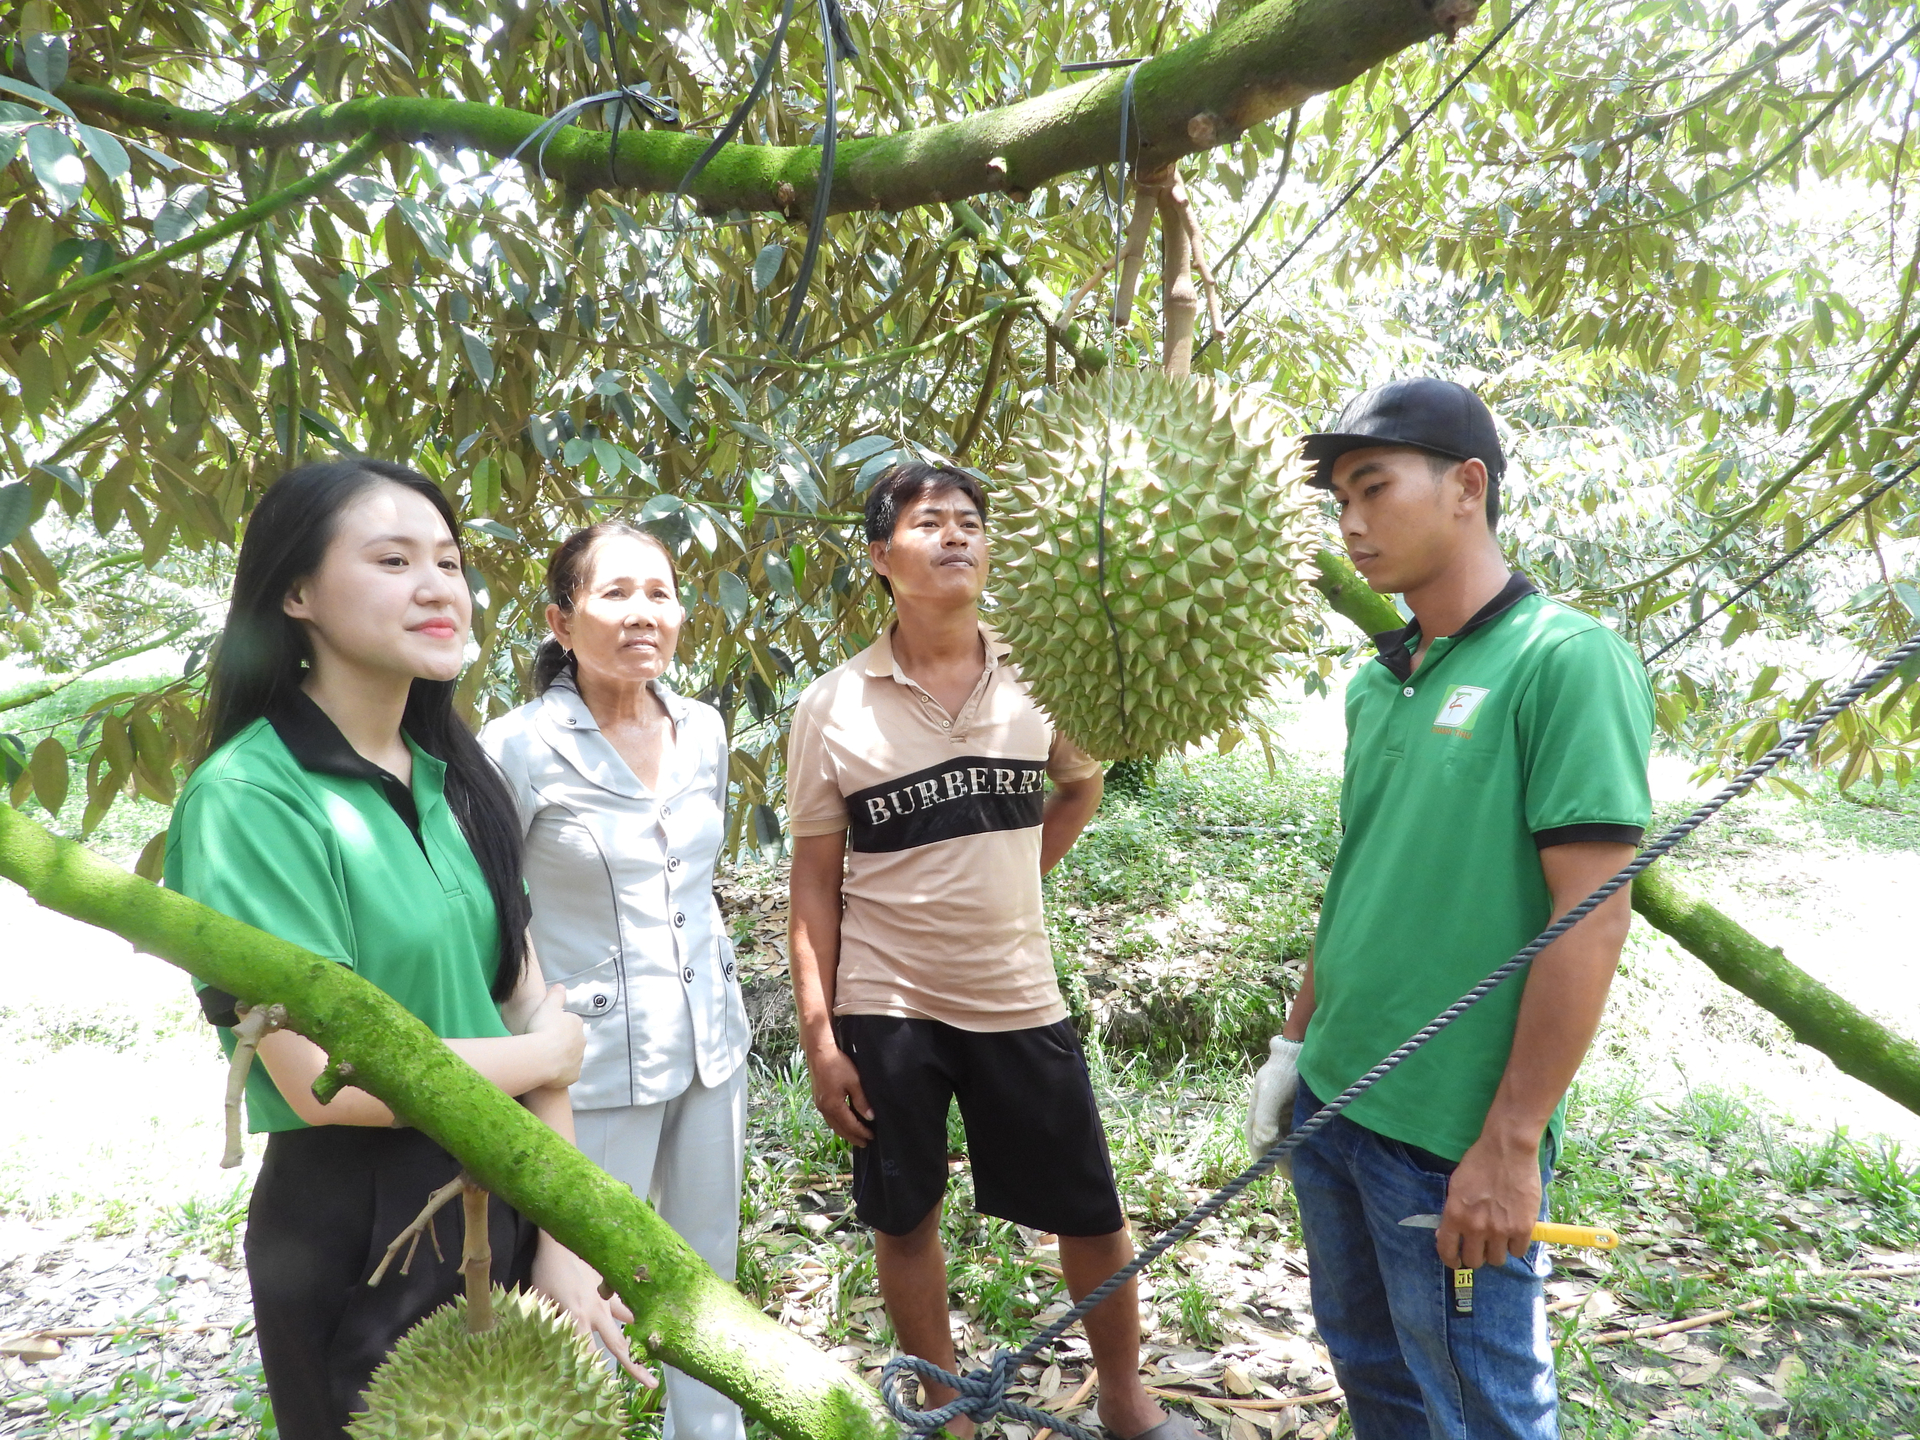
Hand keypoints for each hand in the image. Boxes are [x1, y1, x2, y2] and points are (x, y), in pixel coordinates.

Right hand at [527, 983, 585, 1088]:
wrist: (542, 1057)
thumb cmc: (543, 1028)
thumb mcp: (547, 1005)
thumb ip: (556, 995)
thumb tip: (561, 986)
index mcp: (576, 1023)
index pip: (569, 1022)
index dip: (556, 1025)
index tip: (545, 1028)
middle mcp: (582, 1041)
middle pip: (571, 1040)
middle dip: (561, 1042)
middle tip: (544, 1044)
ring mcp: (579, 1059)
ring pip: (571, 1057)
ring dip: (561, 1057)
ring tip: (545, 1058)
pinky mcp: (574, 1075)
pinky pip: (568, 1072)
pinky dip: (561, 1072)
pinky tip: (549, 1071)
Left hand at [531, 1235, 655, 1383]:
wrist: (563, 1238)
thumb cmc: (547, 1269)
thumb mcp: (538, 1297)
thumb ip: (545, 1319)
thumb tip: (541, 1341)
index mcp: (576, 1317)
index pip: (589, 1353)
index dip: (596, 1373)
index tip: (607, 1390)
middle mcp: (597, 1311)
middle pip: (619, 1345)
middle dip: (635, 1366)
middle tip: (652, 1384)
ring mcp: (608, 1297)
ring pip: (629, 1320)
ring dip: (638, 1333)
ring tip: (653, 1344)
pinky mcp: (612, 1284)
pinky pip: (625, 1300)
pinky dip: (631, 1308)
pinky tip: (640, 1311)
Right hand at [806, 1044, 873, 1146]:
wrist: (819, 1053)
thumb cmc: (837, 1064)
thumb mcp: (854, 1082)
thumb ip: (862, 1101)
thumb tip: (870, 1117)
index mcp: (834, 1106)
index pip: (850, 1125)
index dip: (861, 1132)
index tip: (871, 1137)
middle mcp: (824, 1108)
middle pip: (840, 1129)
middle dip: (853, 1137)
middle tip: (864, 1143)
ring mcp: (819, 1104)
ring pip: (833, 1124)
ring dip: (844, 1132)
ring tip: (855, 1136)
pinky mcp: (818, 1099)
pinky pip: (829, 1117)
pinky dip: (838, 1124)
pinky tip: (843, 1123)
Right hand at [1246, 1035, 1302, 1161]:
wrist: (1299, 1052)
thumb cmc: (1282, 1070)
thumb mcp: (1271, 1091)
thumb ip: (1265, 1116)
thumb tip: (1263, 1141)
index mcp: (1256, 1111)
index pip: (1255, 1140)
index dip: (1261, 1157)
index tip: (1268, 1172)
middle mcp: (1268, 1115)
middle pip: (1270, 1143)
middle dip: (1278, 1159)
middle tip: (1289, 1176)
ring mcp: (1282, 1114)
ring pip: (1284, 1139)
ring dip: (1290, 1153)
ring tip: (1300, 1169)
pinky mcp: (1296, 1111)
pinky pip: (1296, 1131)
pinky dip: (1300, 1143)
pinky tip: (1308, 1152)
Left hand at [1434, 1130, 1541, 1269]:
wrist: (1507, 1150)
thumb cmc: (1479, 1163)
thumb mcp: (1456, 1186)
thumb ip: (1452, 1212)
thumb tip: (1447, 1233)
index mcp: (1456, 1215)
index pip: (1447, 1251)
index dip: (1450, 1259)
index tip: (1455, 1260)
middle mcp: (1476, 1227)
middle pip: (1474, 1261)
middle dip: (1475, 1255)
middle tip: (1480, 1247)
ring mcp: (1500, 1230)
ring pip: (1497, 1260)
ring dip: (1496, 1251)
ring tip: (1498, 1238)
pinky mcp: (1522, 1228)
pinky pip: (1517, 1251)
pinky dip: (1515, 1245)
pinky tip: (1514, 1233)